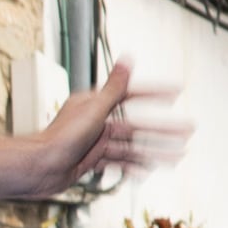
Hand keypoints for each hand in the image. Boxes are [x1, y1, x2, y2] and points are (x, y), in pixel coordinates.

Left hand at [33, 59, 183, 193]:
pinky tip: (150, 170)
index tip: (178, 92)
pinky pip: (118, 162)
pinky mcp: (91, 160)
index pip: (132, 94)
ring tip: (179, 155)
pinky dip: (134, 166)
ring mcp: (95, 142)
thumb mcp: (93, 110)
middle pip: (137, 124)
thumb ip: (114, 87)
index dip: (156, 93)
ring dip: (156, 150)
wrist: (38, 169)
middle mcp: (96, 121)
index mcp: (95, 104)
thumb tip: (128, 58)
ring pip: (132, 146)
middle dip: (164, 128)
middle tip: (188, 130)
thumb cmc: (60, 138)